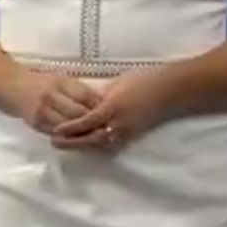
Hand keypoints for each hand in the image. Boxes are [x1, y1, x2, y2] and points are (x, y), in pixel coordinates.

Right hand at [5, 69, 102, 136]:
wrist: (10, 86)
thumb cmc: (38, 81)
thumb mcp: (59, 79)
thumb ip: (77, 90)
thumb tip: (101, 102)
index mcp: (59, 82)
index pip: (85, 96)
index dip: (99, 106)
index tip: (111, 112)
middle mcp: (51, 96)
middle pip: (78, 113)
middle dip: (94, 122)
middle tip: (108, 128)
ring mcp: (42, 111)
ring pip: (69, 126)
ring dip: (83, 133)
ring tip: (96, 136)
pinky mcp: (36, 124)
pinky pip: (57, 134)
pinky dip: (69, 137)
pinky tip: (79, 139)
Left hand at [52, 69, 177, 149]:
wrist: (172, 90)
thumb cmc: (144, 80)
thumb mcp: (118, 83)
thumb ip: (102, 95)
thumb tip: (89, 102)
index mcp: (113, 107)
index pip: (86, 121)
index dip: (70, 128)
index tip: (55, 131)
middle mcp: (119, 123)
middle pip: (91, 137)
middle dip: (72, 142)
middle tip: (55, 143)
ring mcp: (127, 130)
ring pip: (100, 143)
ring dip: (83, 145)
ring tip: (67, 145)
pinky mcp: (134, 134)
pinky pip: (112, 143)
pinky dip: (97, 145)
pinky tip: (89, 145)